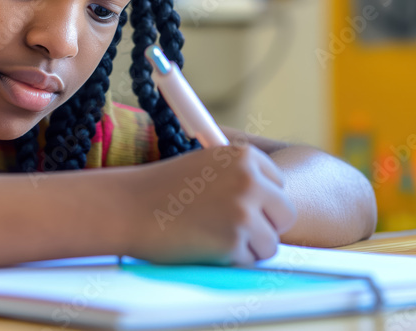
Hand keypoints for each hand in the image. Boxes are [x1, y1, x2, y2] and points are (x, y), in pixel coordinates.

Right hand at [122, 144, 297, 264]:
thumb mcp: (206, 162)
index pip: (279, 185)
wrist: (130, 208)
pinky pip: (249, 260)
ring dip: (248, 246)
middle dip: (265, 225)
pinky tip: (204, 245)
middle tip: (233, 227)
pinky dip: (231, 260)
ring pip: (271, 242)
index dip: (261, 200)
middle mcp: (250, 180)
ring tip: (214, 235)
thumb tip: (273, 192)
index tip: (238, 205)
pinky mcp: (234, 241)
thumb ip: (240, 173)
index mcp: (245, 156)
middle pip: (285, 213)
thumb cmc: (163, 188)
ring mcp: (243, 211)